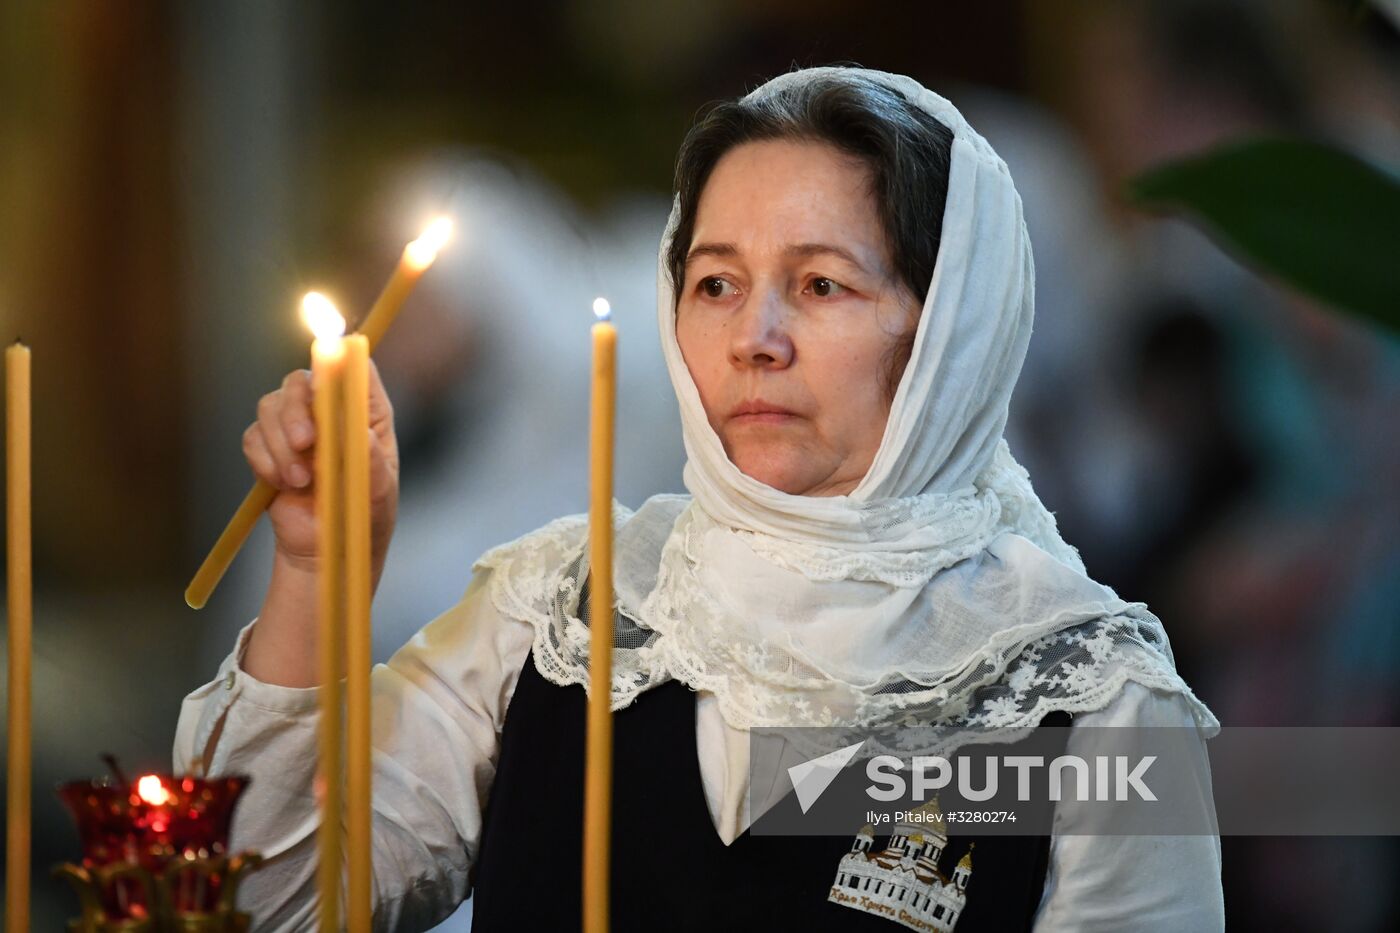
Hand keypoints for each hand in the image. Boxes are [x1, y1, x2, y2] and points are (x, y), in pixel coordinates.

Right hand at [241, 361, 398, 582]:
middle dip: (296, 409)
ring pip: (270, 405)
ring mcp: (297, 426)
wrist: (328, 549)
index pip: (355, 369)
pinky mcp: (270, 447)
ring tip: (300, 482)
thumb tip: (357, 429)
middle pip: (301, 380)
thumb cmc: (363, 516)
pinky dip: (265, 461)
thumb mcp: (377, 490)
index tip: (325, 385)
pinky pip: (253, 437)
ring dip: (281, 444)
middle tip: (305, 443)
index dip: (338, 365)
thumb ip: (369, 457)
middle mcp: (331, 411)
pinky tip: (282, 485)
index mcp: (368, 413)